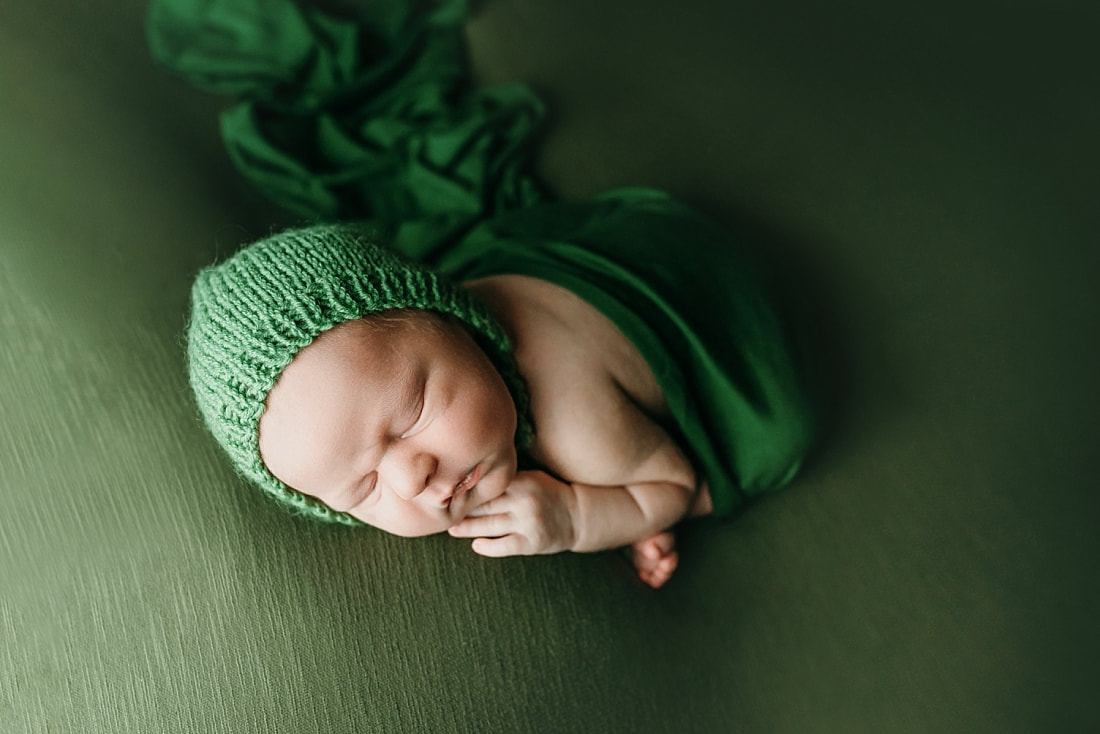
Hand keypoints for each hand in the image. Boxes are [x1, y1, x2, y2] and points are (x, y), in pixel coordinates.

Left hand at [447, 470, 577, 556]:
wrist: (578, 515)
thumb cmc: (548, 493)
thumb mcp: (531, 477)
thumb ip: (506, 478)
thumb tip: (469, 476)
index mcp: (522, 481)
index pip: (487, 485)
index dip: (465, 489)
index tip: (446, 491)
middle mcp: (524, 500)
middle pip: (483, 505)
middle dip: (461, 509)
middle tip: (441, 511)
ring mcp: (528, 522)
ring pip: (489, 526)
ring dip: (467, 528)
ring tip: (451, 529)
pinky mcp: (532, 543)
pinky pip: (503, 546)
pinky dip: (487, 546)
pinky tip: (476, 545)